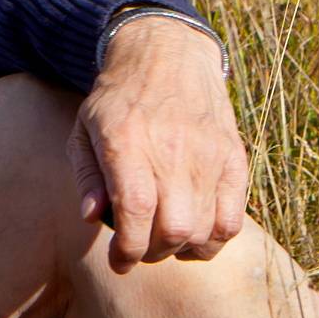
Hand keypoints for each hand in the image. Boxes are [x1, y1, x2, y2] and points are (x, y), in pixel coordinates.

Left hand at [70, 12, 250, 267]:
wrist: (168, 55)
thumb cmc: (118, 99)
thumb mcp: (85, 128)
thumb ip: (87, 175)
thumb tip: (92, 218)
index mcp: (128, 143)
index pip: (135, 212)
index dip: (127, 250)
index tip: (120, 262)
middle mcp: (172, 150)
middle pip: (173, 229)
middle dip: (152, 253)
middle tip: (141, 249)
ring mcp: (208, 155)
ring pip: (204, 229)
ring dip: (182, 249)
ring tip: (166, 242)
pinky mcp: (233, 158)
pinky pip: (233, 218)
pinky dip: (214, 238)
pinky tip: (196, 234)